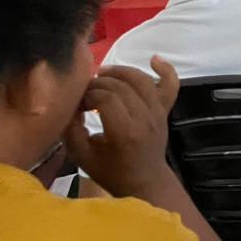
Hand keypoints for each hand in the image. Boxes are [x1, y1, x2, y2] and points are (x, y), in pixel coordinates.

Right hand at [64, 56, 180, 199]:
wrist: (144, 181)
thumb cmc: (110, 171)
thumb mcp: (82, 156)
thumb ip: (72, 131)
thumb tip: (70, 105)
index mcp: (124, 132)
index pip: (107, 99)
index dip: (88, 94)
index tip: (78, 103)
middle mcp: (145, 118)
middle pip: (122, 87)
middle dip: (99, 83)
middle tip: (84, 89)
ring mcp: (158, 112)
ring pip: (142, 81)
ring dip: (122, 71)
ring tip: (102, 72)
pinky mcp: (165, 110)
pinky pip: (171, 85)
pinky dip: (165, 69)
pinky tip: (153, 59)